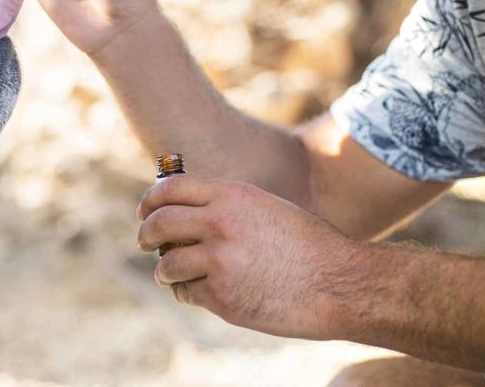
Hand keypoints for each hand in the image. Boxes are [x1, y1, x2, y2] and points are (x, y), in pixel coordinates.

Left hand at [137, 175, 361, 339]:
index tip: (144, 212)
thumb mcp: (267, 208)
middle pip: (159, 223)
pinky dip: (187, 293)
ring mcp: (218, 259)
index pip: (170, 189)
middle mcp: (219, 222)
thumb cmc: (309, 246)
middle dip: (145, 234)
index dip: (151, 201)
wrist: (340, 282)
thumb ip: (228, 207)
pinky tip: (200, 291)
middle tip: (143, 242)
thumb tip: (186, 214)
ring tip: (173, 274)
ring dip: (166, 270)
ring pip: (166, 263)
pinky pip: (186, 292)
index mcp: (232, 195)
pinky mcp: (221, 295)